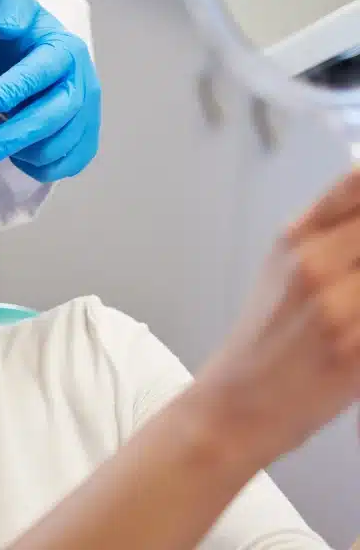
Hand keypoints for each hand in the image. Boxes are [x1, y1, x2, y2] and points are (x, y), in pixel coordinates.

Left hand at [0, 0, 100, 182]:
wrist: (30, 60)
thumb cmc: (15, 39)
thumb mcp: (10, 11)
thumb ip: (10, 9)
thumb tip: (8, 26)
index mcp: (66, 50)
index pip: (48, 69)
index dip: (23, 85)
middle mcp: (84, 83)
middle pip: (59, 113)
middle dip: (23, 131)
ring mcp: (88, 114)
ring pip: (64, 142)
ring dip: (29, 151)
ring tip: (0, 147)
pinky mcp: (85, 139)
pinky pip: (69, 162)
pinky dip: (42, 166)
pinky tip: (19, 157)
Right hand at [197, 166, 359, 467]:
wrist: (236, 402)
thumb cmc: (264, 339)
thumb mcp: (281, 269)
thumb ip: (329, 234)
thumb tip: (359, 208)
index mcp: (295, 237)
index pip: (355, 181)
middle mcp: (314, 261)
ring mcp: (335, 302)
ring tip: (356, 301)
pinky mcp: (354, 346)